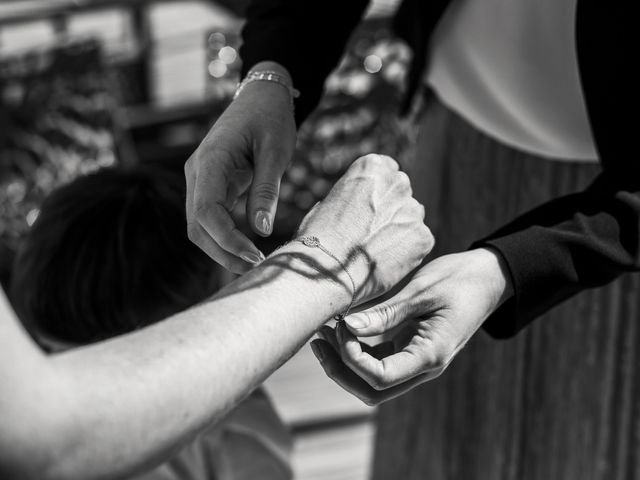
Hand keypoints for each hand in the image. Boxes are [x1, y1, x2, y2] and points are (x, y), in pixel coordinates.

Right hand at [185, 62, 295, 272]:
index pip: (207, 211)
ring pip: (200, 225)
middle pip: (197, 225)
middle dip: (222, 252)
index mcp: (211, 160)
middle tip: (256, 270)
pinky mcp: (210, 184)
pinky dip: (226, 236)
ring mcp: (201, 179)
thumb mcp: (275, 152)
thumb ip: (266, 190)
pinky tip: (247, 248)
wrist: (262, 96)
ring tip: (254, 264)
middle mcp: (197, 172)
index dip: (227, 240)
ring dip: (223, 248)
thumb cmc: (270, 118)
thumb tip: (262, 231)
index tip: (255, 257)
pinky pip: (211, 217)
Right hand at [291, 154, 433, 303]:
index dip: (377, 192)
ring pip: (411, 218)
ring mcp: (413, 210)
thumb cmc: (318, 238)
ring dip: (399, 230)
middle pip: (401, 193)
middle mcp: (398, 181)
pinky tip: (384, 263)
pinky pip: (418, 242)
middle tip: (371, 233)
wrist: (327, 271)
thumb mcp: (329, 202)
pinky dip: (407, 252)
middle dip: (390, 209)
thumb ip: (354, 196)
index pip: (387, 170)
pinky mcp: (423, 236)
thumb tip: (362, 205)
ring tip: (375, 251)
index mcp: (373, 166)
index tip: (368, 209)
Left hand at [310, 248, 513, 404]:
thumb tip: (347, 326)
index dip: (352, 359)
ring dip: (345, 362)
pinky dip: (357, 350)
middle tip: (318, 340)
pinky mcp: (410, 350)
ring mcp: (416, 361)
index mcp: (430, 355)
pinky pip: (378, 362)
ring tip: (324, 332)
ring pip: (372, 380)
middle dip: (340, 370)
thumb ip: (385, 313)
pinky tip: (342, 328)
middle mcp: (423, 366)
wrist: (485, 279)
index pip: (380, 378)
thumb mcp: (420, 292)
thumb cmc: (457, 280)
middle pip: (371, 390)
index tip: (341, 327)